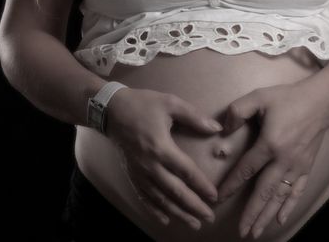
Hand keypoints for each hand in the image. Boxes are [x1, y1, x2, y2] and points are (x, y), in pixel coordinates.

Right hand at [105, 87, 222, 229]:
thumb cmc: (142, 104)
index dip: (201, 185)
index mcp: (161, 147)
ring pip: (160, 198)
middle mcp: (150, 165)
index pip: (186, 171)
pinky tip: (165, 219)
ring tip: (193, 223)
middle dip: (193, 206)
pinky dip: (154, 210)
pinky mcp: (131, 174)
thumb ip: (194, 117)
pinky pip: (143, 196)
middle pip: (175, 191)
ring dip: (178, 213)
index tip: (214, 197)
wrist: (111, 110)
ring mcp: (139, 172)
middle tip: (209, 217)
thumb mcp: (170, 103)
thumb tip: (217, 128)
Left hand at [216, 82, 328, 238]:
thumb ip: (237, 111)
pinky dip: (289, 207)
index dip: (231, 185)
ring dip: (267, 215)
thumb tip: (223, 129)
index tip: (219, 199)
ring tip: (256, 232)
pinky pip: (297, 192)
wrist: (321, 101)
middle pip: (264, 192)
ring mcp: (297, 167)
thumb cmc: (288, 98)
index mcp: (269, 144)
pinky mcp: (307, 168)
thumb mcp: (258, 97)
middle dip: (251, 213)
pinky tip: (281, 219)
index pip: (246, 170)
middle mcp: (283, 161)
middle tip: (242, 232)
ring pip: (280, 197)